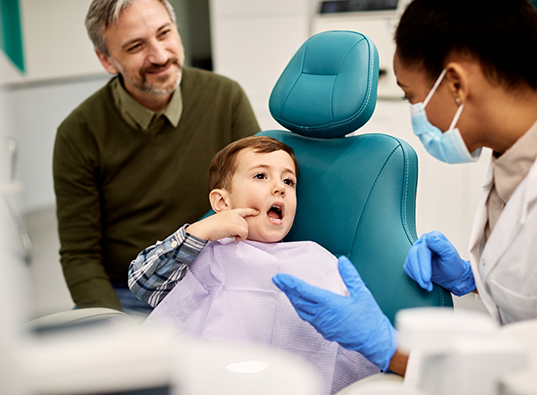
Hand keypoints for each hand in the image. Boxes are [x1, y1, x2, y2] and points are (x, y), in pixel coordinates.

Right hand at [186, 208, 258, 241]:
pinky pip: (244, 233)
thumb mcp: (221, 222)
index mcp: (229, 212)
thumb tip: (236, 232)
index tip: (256, 212)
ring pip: (246, 228)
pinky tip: (235, 238)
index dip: (251, 211)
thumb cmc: (210, 228)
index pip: (243, 210)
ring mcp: (234, 219)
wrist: (204, 229)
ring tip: (232, 236)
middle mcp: (233, 214)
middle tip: (232, 235)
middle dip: (241, 231)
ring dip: (241, 235)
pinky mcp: (235, 225)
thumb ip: (230, 223)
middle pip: (245, 223)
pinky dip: (241, 237)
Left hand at [272, 256, 396, 370]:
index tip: (280, 278)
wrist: (375, 342)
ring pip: (302, 311)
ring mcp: (322, 325)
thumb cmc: (370, 319)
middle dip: (287, 290)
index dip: (290, 284)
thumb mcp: (362, 293)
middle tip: (278, 280)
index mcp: (330, 304)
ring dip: (293, 300)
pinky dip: (302, 309)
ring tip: (287, 291)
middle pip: (299, 301)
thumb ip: (350, 276)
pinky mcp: (325, 332)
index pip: (304, 291)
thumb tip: (343, 262)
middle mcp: (322, 315)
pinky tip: (302, 305)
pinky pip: (308, 319)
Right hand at [403, 230, 474, 295]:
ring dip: (417, 276)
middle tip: (426, 284)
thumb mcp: (450, 256)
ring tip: (426, 285)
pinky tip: (423, 282)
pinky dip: (414, 276)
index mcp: (434, 236)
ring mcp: (416, 250)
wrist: (453, 276)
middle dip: (419, 272)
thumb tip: (429, 237)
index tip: (427, 277)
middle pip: (413, 255)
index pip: (423, 248)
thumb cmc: (453, 266)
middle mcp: (423, 241)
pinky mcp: (412, 259)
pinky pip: (407, 267)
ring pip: (409, 262)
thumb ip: (441, 245)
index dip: (423, 263)